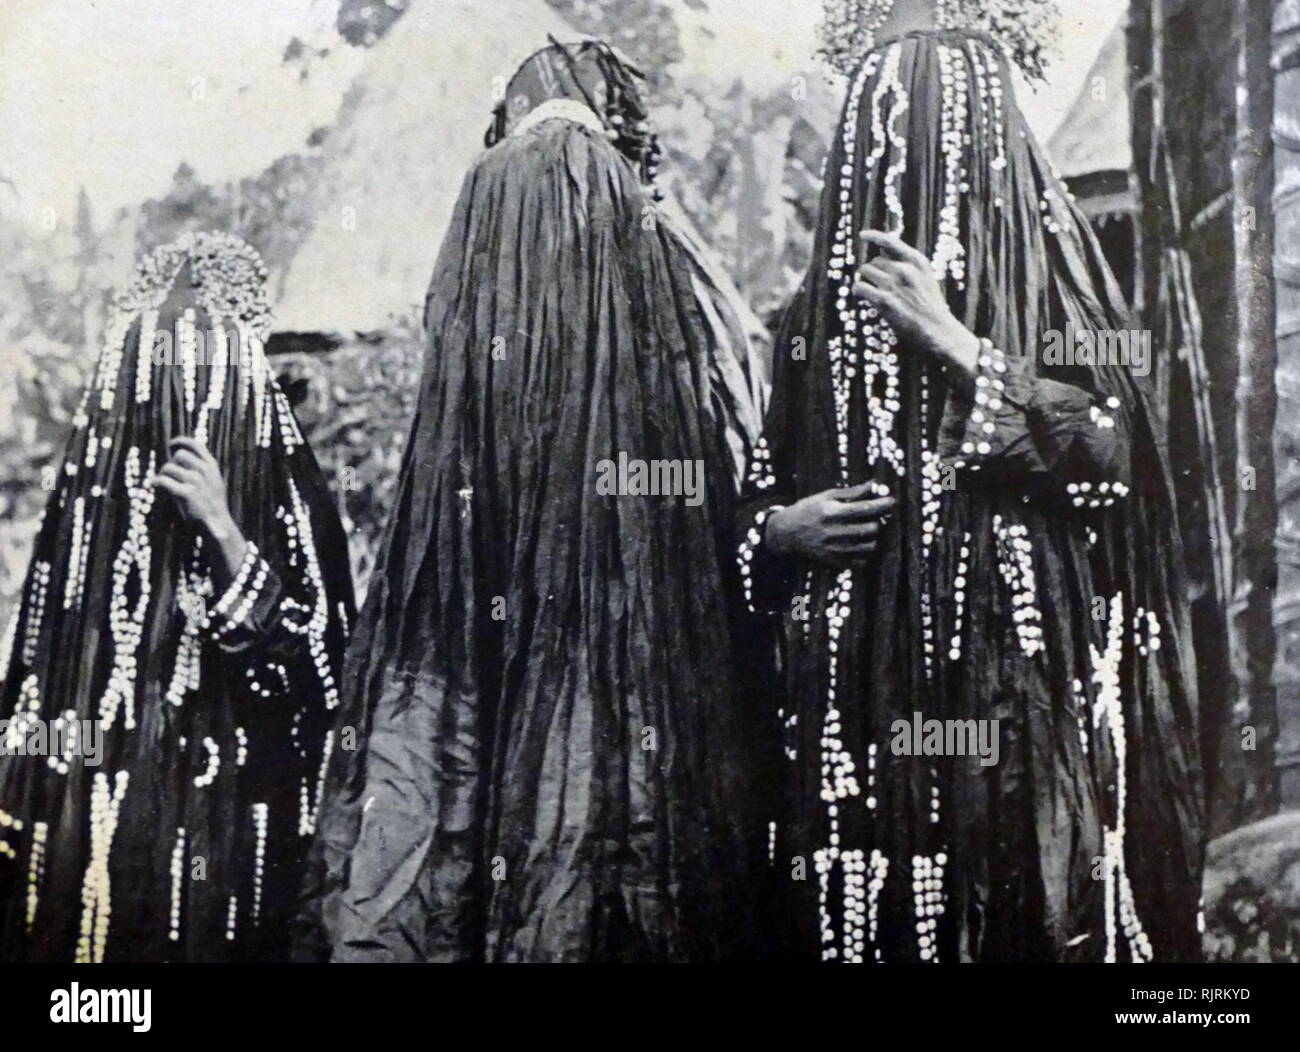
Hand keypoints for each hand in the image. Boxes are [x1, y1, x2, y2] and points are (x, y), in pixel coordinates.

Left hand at [156, 437, 247, 578]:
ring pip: (169, 468)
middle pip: (179, 456)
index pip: (195, 445)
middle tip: (171, 474)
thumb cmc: (212, 502)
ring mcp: (195, 482)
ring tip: (166, 483)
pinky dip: (158, 482)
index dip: (181, 442)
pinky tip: (158, 486)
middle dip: (172, 463)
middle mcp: (204, 471)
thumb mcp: (214, 480)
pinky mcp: (186, 494)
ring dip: (164, 474)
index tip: (171, 444)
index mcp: (212, 466)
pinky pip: (163, 481)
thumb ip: (202, 466)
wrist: (217, 523)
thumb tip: (181, 452)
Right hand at [765, 481, 895, 569]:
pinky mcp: (834, 562)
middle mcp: (834, 532)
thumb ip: (852, 492)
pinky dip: (865, 554)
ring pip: (870, 546)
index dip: (882, 504)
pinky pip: (861, 562)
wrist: (786, 533)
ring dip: (873, 537)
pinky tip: (859, 544)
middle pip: (871, 529)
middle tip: (875, 517)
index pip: (864, 509)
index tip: (892, 500)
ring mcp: (834, 549)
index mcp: (831, 512)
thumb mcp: (826, 496)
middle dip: (877, 521)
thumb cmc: (808, 510)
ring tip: (867, 531)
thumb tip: (874, 484)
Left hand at [852, 230, 978, 375]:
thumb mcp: (925, 277)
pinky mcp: (884, 301)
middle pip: (875, 260)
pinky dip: (859, 290)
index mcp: (917, 261)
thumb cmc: (930, 306)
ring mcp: (894, 284)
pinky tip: (863, 295)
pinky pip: (860, 287)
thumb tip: (883, 254)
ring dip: (866, 280)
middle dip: (874, 270)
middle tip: (880, 284)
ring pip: (865, 271)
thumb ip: (908, 265)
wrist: (938, 330)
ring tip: (873, 291)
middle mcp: (905, 269)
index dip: (874, 236)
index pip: (891, 242)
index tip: (862, 235)